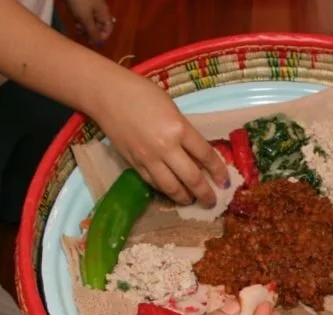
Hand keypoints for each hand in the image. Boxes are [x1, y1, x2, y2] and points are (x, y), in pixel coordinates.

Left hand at [64, 0, 114, 43]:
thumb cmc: (79, 1)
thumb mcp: (85, 18)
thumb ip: (92, 32)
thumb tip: (98, 43)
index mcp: (104, 13)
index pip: (108, 29)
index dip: (102, 37)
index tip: (91, 40)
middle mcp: (100, 10)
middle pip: (100, 26)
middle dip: (92, 32)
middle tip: (82, 35)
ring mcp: (91, 6)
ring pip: (91, 21)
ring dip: (85, 27)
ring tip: (77, 28)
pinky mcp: (82, 3)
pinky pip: (84, 15)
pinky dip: (80, 20)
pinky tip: (74, 21)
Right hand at [93, 72, 229, 206]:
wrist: (107, 95)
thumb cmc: (142, 93)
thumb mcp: (172, 108)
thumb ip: (185, 132)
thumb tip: (197, 154)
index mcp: (179, 129)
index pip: (206, 156)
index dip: (218, 171)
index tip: (225, 182)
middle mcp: (165, 147)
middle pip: (191, 178)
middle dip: (205, 193)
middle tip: (212, 201)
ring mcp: (148, 158)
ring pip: (171, 187)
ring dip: (184, 197)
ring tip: (191, 200)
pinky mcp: (133, 164)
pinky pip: (153, 183)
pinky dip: (165, 190)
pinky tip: (171, 191)